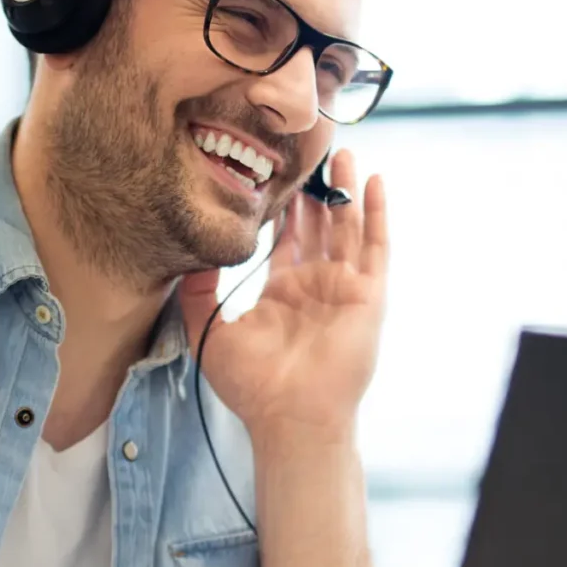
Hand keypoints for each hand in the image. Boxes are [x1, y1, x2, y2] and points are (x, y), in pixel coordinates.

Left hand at [178, 148, 387, 441]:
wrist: (291, 416)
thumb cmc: (252, 386)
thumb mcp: (209, 333)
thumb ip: (197, 293)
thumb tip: (190, 253)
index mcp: (283, 294)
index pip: (285, 240)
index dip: (281, 207)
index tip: (271, 172)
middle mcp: (316, 287)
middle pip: (319, 226)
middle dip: (314, 189)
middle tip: (307, 150)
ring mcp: (345, 289)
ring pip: (348, 227)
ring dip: (345, 190)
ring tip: (341, 151)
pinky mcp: (369, 296)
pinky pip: (377, 247)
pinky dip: (377, 213)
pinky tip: (373, 181)